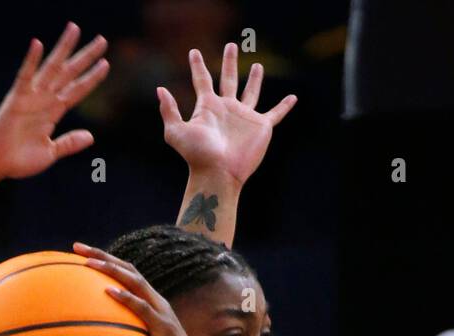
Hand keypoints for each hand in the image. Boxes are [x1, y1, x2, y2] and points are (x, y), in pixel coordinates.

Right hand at [0, 23, 108, 180]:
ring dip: (63, 49)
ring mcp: (30, 98)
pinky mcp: (15, 100)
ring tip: (75, 29)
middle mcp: (44, 100)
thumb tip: (91, 137)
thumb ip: (69, 143)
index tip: (105, 64)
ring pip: (51, 68)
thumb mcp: (51, 153)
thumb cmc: (19, 160)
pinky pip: (24, 77)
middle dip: (85, 57)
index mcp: (53, 112)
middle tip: (102, 40)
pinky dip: (31, 61)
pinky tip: (38, 44)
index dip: (91, 78)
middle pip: (68, 73)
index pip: (76, 90)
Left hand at [73, 241, 219, 335]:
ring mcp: (161, 313)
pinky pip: (142, 308)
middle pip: (128, 270)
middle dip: (102, 255)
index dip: (108, 262)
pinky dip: (125, 297)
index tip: (82, 255)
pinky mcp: (163, 326)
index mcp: (153, 305)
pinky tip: (108, 291)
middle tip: (78, 247)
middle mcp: (158, 302)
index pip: (128, 276)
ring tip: (88, 262)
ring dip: (110, 269)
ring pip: (134, 282)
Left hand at [159, 44, 296, 187]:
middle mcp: (226, 109)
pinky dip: (284, 107)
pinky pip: (275, 114)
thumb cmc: (196, 155)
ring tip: (257, 65)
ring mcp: (244, 118)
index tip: (193, 51)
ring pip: (251, 93)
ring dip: (254, 79)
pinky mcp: (261, 127)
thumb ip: (168, 110)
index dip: (197, 66)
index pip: (202, 80)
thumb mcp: (175, 132)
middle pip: (228, 79)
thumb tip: (160, 89)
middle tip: (231, 45)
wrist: (217, 173)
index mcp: (208, 107)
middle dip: (229, 62)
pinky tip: (293, 97)